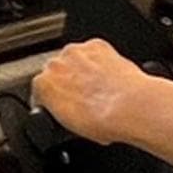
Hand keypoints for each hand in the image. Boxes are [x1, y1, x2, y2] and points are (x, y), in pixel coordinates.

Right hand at [32, 40, 152, 143]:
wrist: (131, 106)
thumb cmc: (103, 120)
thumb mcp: (70, 127)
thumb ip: (61, 111)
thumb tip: (68, 112)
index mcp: (43, 84)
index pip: (40, 91)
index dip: (53, 101)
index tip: (64, 107)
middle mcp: (57, 64)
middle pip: (57, 72)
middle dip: (69, 83)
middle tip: (84, 101)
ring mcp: (78, 52)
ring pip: (76, 60)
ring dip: (84, 71)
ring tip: (100, 91)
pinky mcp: (99, 45)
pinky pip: (95, 53)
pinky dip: (101, 62)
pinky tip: (111, 79)